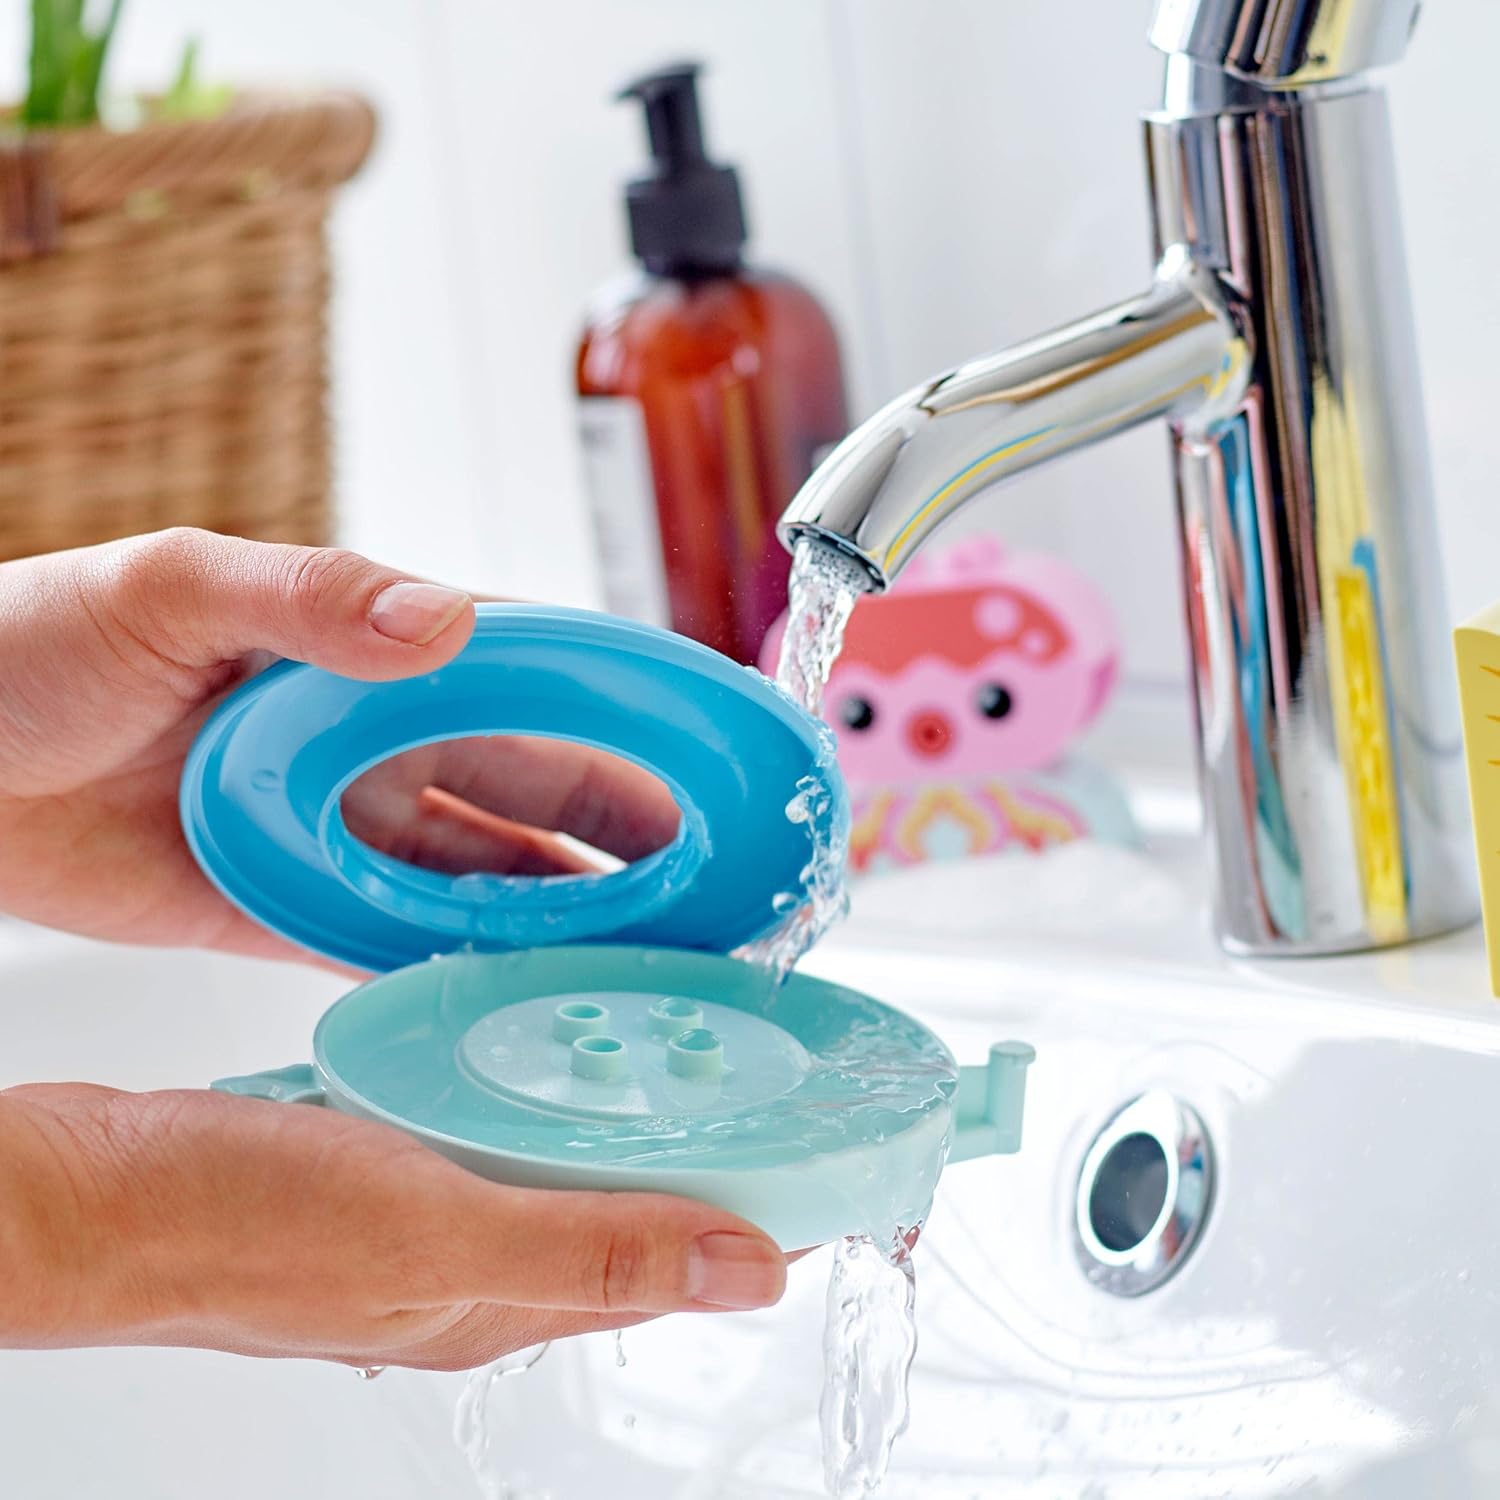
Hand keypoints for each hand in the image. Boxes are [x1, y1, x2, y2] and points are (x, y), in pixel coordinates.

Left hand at [0, 528, 679, 959]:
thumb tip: (444, 621)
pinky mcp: (285, 908)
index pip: (536, 683)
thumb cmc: (31, 642)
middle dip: (632, 833)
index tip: (717, 762)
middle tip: (716, 882)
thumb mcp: (173, 591)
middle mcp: (378, 743)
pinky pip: (398, 944)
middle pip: (537, 794)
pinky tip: (533, 999)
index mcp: (374, 655)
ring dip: (570, 912)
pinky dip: (466, 969)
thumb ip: (308, 597)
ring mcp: (339, 830)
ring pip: (486, 878)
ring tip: (656, 954)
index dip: (634, 720)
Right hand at [0, 1083, 787, 1367]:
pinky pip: (496, 1121)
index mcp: (517, 1298)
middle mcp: (491, 1263)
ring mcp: (439, 1212)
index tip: (849, 1142)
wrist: (96, 1191)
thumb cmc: (239, 1224)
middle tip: (773, 1058)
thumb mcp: (436, 1232)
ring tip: (682, 1030)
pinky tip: (540, 1031)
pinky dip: (536, 1080)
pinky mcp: (392, 1163)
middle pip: (642, 1205)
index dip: (777, 1202)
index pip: (690, 1257)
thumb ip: (594, 1251)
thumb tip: (750, 1269)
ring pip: (570, 1156)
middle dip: (718, 1141)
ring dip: (628, 1103)